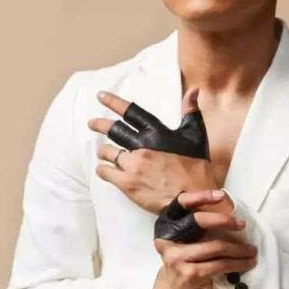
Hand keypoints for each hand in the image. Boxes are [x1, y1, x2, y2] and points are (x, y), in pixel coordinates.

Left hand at [88, 88, 216, 213]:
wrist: (195, 197)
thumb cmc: (197, 169)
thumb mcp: (196, 135)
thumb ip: (190, 111)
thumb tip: (193, 90)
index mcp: (157, 134)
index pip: (131, 112)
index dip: (114, 102)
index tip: (100, 96)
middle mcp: (142, 147)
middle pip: (114, 130)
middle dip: (100, 125)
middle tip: (92, 123)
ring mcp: (132, 166)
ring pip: (108, 152)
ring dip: (104, 151)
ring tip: (103, 152)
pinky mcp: (127, 183)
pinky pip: (105, 172)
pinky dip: (103, 169)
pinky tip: (104, 169)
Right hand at [152, 190, 256, 288]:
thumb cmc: (184, 262)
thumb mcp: (184, 241)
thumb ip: (197, 228)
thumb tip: (229, 215)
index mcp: (167, 226)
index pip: (181, 204)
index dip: (200, 197)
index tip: (221, 195)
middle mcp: (169, 239)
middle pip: (199, 222)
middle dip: (224, 221)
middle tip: (241, 224)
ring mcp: (178, 257)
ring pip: (216, 247)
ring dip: (239, 249)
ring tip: (251, 250)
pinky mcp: (191, 274)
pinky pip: (220, 265)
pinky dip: (238, 264)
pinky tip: (247, 263)